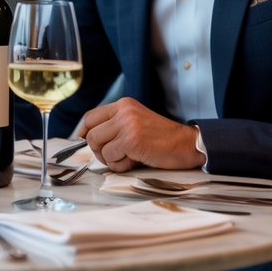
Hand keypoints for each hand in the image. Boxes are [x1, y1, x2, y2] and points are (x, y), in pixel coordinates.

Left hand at [77, 97, 203, 171]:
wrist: (187, 144)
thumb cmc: (162, 138)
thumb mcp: (136, 123)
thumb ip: (116, 126)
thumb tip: (88, 138)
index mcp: (124, 104)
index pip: (90, 117)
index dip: (84, 132)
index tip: (84, 143)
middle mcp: (123, 111)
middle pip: (91, 134)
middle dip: (98, 151)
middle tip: (115, 156)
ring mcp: (127, 125)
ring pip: (98, 146)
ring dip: (111, 159)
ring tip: (128, 159)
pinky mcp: (132, 140)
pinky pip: (111, 157)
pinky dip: (120, 165)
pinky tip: (135, 162)